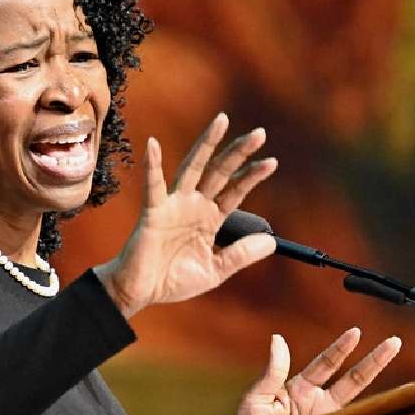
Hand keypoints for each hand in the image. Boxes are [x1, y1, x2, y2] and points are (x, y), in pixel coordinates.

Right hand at [95, 113, 277, 317]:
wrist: (141, 292)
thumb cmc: (173, 279)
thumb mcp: (215, 270)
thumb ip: (241, 255)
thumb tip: (272, 242)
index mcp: (210, 218)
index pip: (235, 191)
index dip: (252, 176)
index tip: (272, 161)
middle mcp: (194, 205)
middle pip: (219, 172)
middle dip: (238, 152)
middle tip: (260, 133)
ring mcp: (173, 205)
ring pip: (192, 168)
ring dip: (207, 145)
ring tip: (222, 121)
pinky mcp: (153, 212)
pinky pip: (153, 187)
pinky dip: (152, 165)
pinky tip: (152, 145)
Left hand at [231, 328, 401, 414]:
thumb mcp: (256, 399)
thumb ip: (272, 372)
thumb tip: (278, 339)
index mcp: (299, 389)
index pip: (326, 363)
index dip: (341, 348)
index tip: (356, 332)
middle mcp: (317, 403)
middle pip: (352, 377)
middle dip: (374, 360)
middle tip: (394, 342)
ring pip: (357, 398)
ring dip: (377, 382)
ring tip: (399, 369)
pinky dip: (372, 414)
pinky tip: (391, 404)